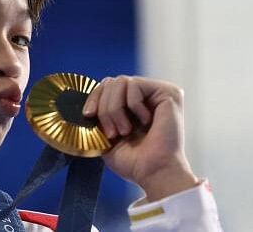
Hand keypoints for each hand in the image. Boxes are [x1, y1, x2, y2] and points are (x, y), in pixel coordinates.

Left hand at [82, 76, 199, 200]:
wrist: (152, 172)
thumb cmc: (133, 161)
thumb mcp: (105, 136)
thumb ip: (98, 116)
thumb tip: (84, 104)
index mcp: (132, 105)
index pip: (106, 86)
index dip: (94, 98)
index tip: (89, 116)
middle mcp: (146, 96)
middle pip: (111, 82)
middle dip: (104, 107)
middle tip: (113, 133)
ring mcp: (157, 93)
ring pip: (120, 81)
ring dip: (116, 109)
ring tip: (126, 130)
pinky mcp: (168, 92)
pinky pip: (135, 84)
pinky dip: (133, 104)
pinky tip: (146, 121)